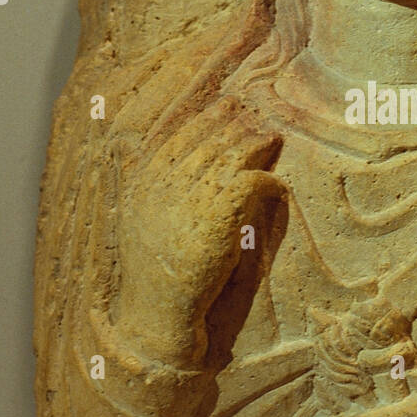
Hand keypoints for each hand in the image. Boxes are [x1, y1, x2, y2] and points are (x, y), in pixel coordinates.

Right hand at [115, 95, 283, 364]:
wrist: (156, 310)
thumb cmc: (154, 272)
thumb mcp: (141, 220)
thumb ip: (155, 185)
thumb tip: (168, 157)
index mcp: (144, 176)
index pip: (179, 129)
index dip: (206, 115)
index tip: (226, 105)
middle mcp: (166, 176)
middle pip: (209, 132)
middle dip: (235, 121)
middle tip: (255, 115)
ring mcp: (192, 191)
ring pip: (234, 150)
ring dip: (255, 144)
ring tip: (271, 140)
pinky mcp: (221, 210)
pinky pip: (254, 179)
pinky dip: (267, 180)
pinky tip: (275, 186)